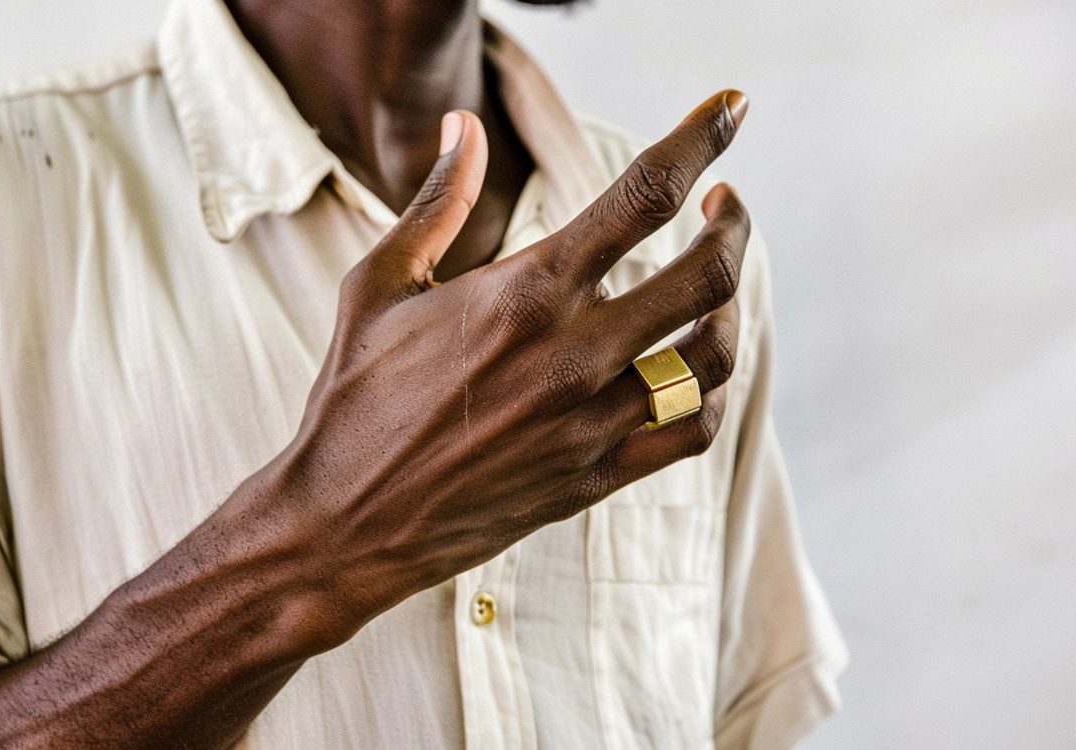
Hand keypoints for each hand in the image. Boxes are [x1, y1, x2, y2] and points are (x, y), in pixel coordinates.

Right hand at [267, 91, 751, 635]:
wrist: (342, 523)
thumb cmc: (352, 399)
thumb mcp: (379, 285)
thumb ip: (436, 201)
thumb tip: (464, 125)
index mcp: (524, 293)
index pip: (642, 195)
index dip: (698, 137)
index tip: (731, 108)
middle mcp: (572, 355)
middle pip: (704, 274)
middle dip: (733, 223)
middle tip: (724, 203)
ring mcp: (591, 422)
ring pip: (710, 356)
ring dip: (730, 307)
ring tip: (714, 283)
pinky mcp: (595, 478)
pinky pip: (689, 432)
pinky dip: (708, 393)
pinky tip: (690, 369)